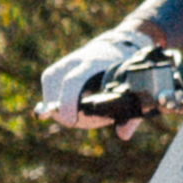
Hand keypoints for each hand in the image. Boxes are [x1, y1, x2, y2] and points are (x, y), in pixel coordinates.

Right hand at [32, 29, 167, 130]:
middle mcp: (78, 59)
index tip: (70, 121)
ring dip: (56, 103)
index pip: (73, 81)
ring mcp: (67, 60)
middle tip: (74, 122)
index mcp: (98, 62)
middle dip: (63, 109)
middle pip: (57, 83)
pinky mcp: (59, 66)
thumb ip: (130, 113)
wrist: (117, 48)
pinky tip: (64, 108)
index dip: (68, 101)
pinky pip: (49, 81)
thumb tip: (123, 135)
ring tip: (71, 115)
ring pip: (50, 82)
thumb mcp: (133, 90)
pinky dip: (53, 97)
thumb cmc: (127, 73)